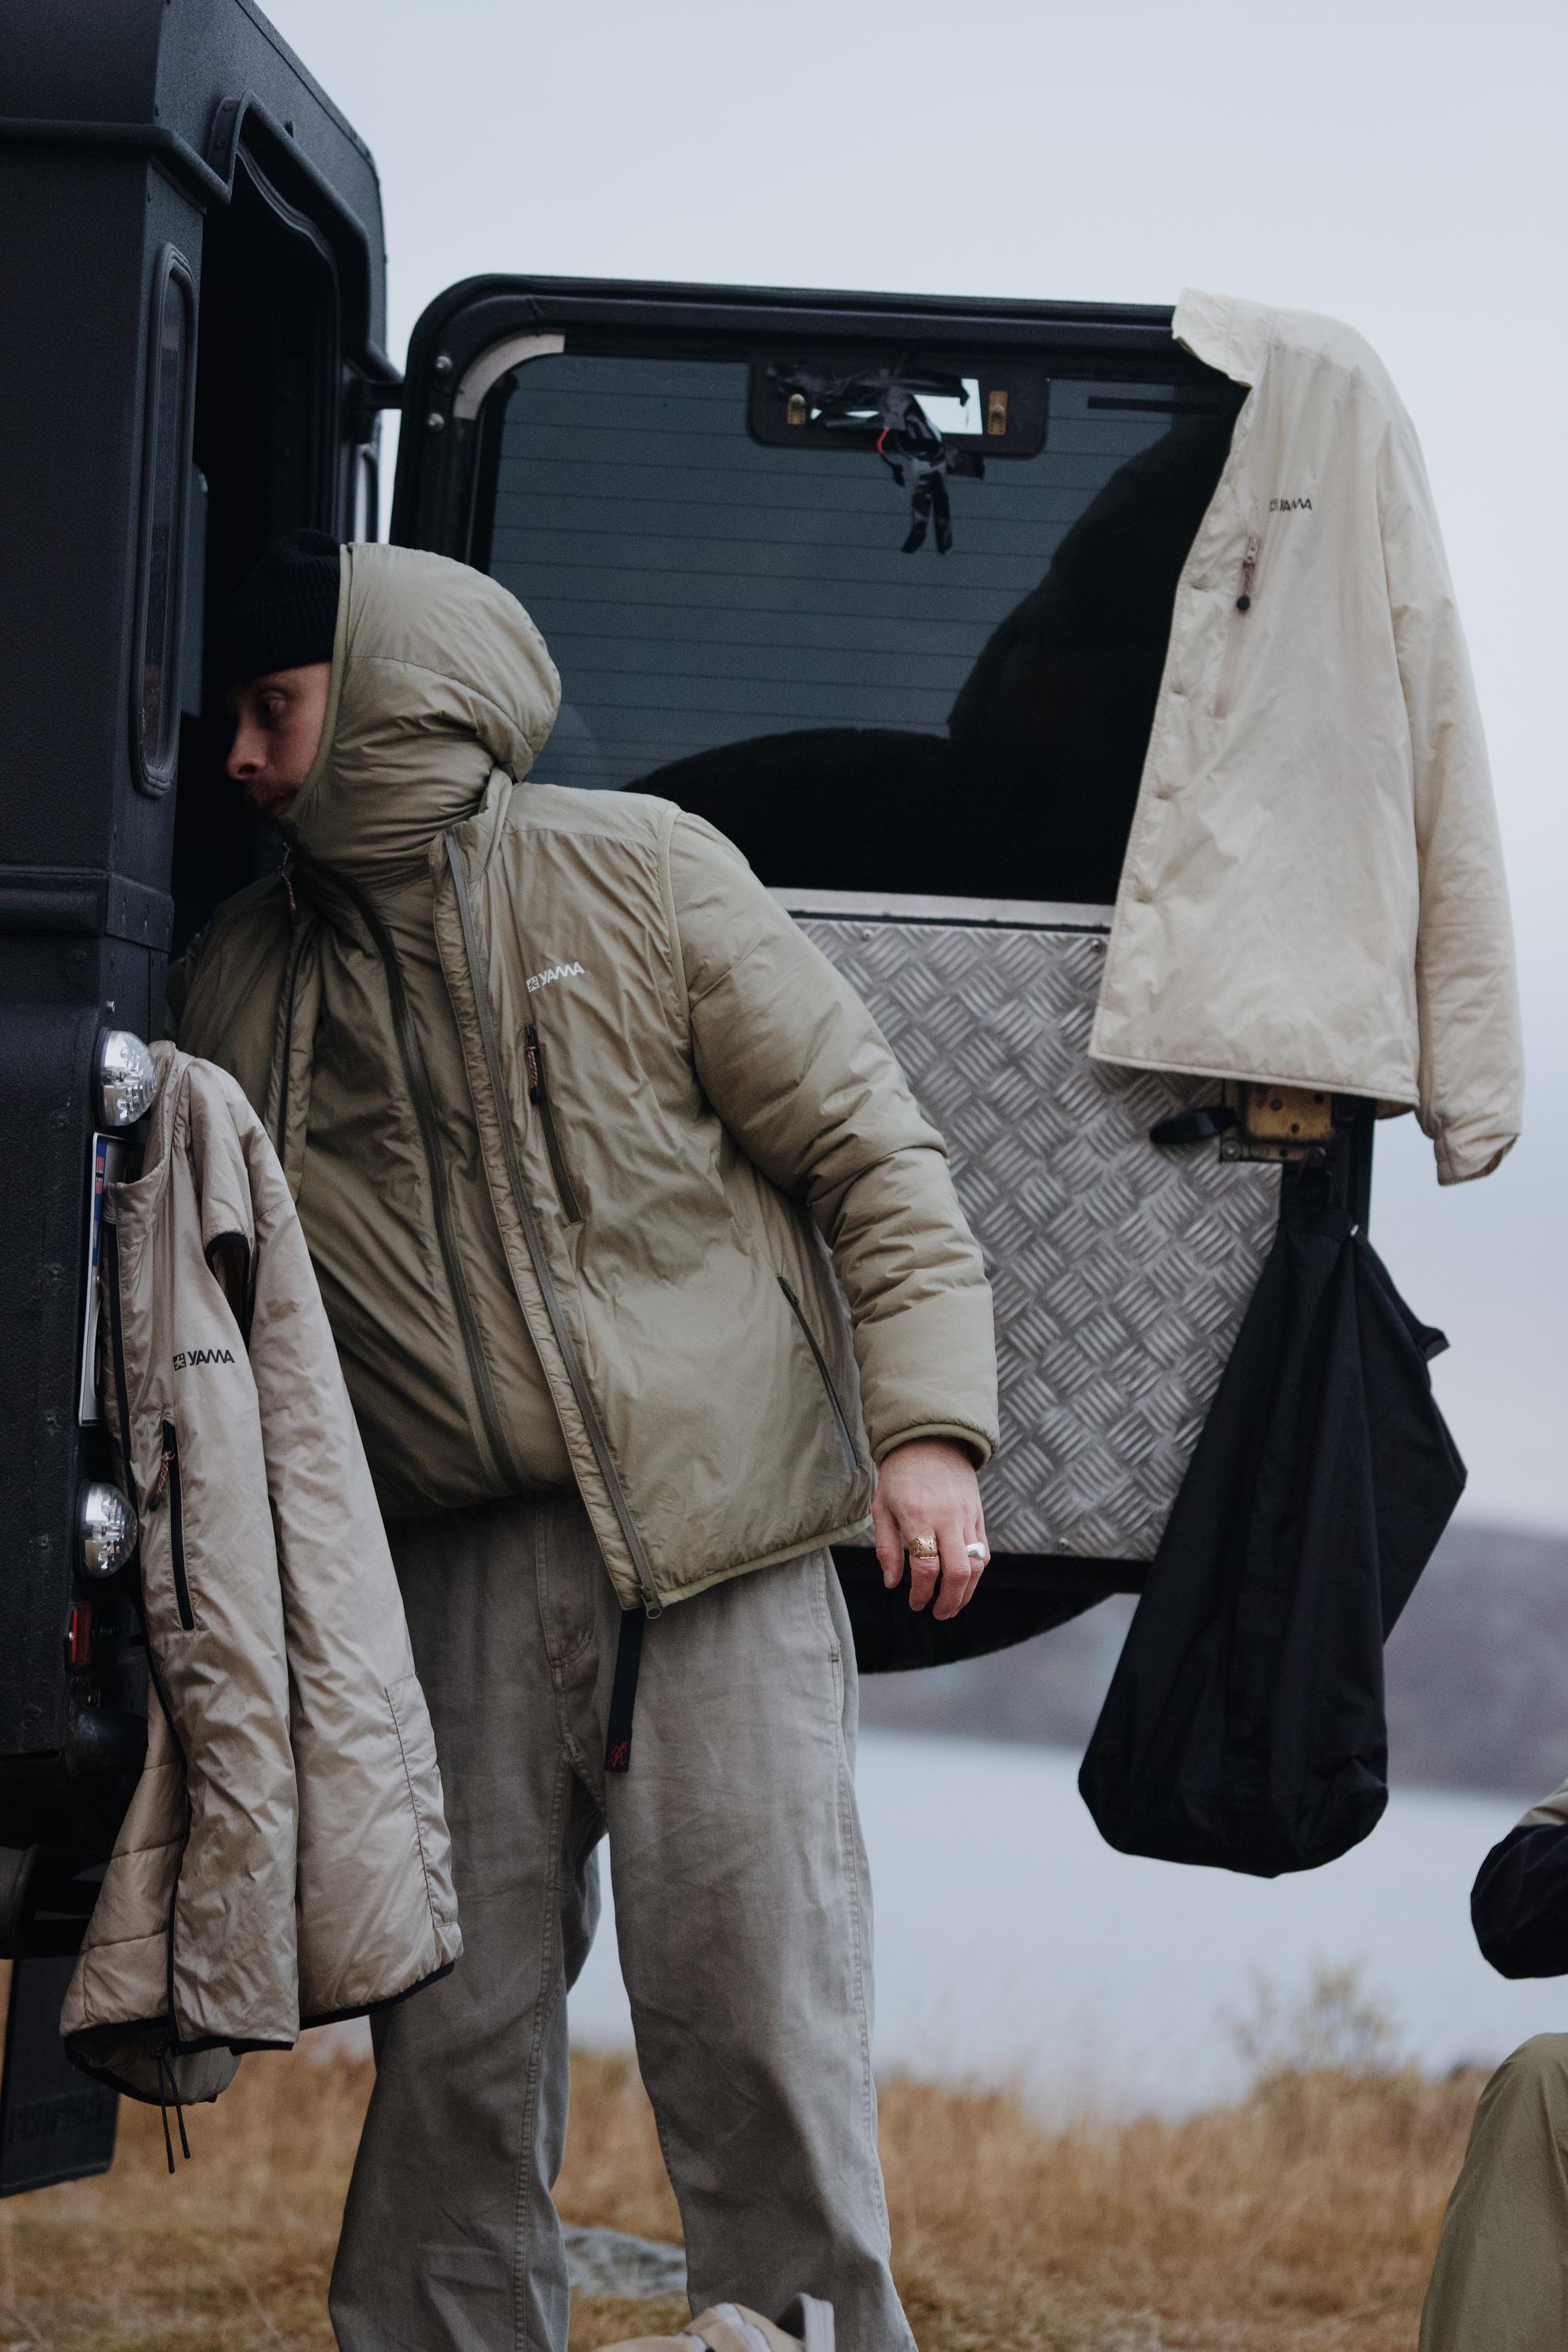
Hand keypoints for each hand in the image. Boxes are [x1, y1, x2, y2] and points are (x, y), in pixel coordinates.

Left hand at [872, 1438, 988, 1619]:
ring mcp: (966, 1516)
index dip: (922, 1593)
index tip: (915, 1603)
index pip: (926, 1566)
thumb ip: (886, 1548)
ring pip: (976, 1564)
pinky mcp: (978, 1513)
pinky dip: (977, 1571)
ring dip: (967, 1592)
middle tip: (938, 1614)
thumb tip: (892, 1583)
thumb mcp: (882, 1508)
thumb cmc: (899, 1476)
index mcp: (918, 1516)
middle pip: (958, 1571)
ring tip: (953, 1606)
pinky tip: (965, 1582)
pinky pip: (983, 1549)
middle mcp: (946, 1518)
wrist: (930, 1440)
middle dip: (949, 1600)